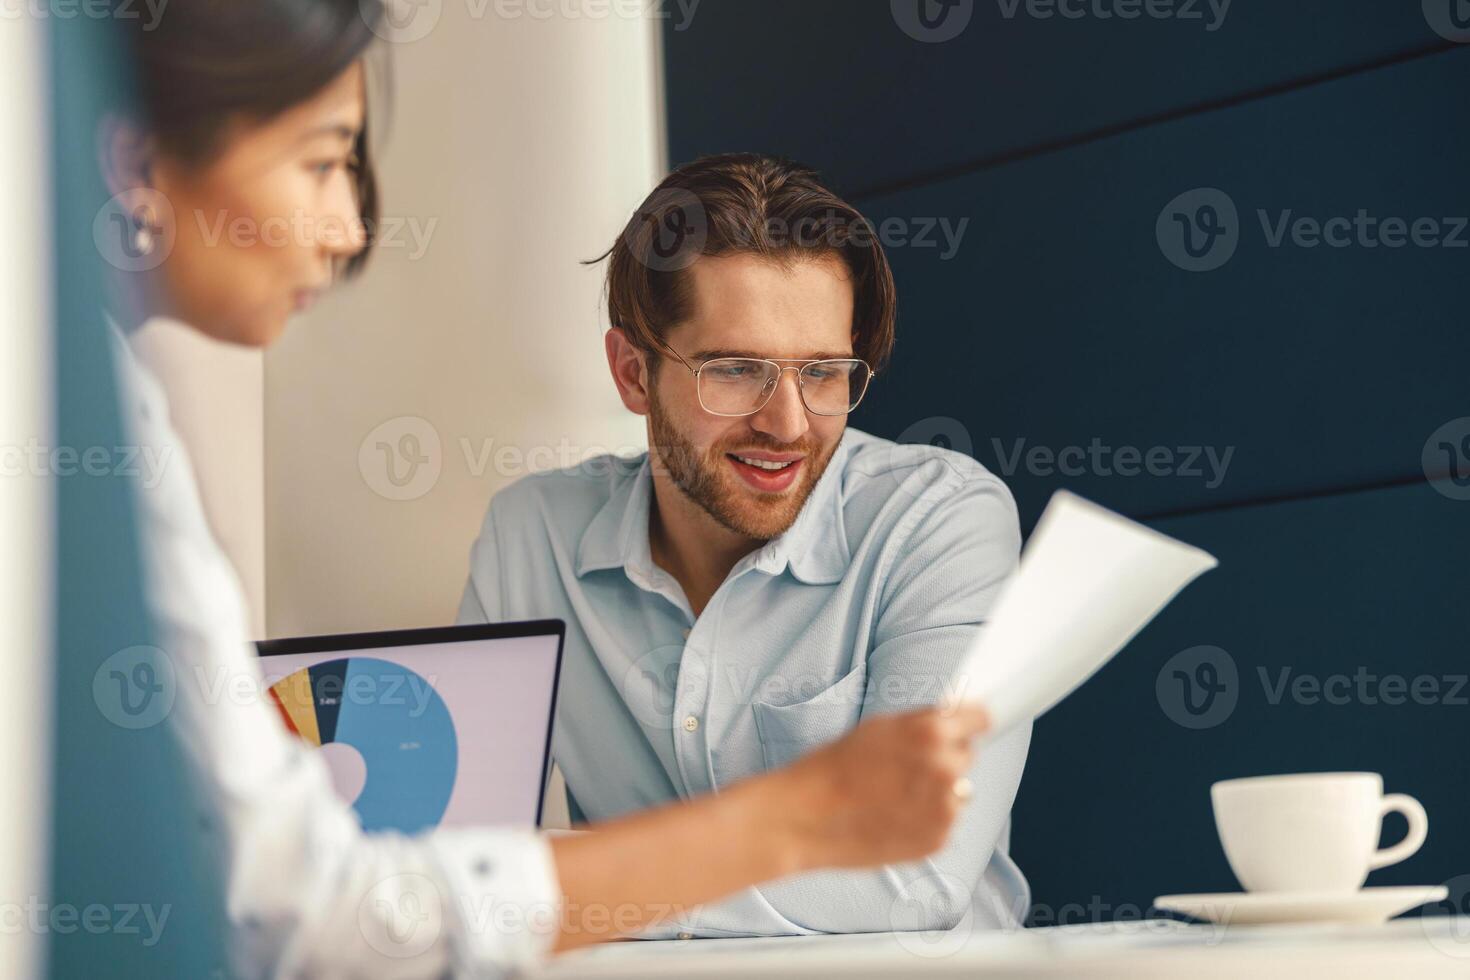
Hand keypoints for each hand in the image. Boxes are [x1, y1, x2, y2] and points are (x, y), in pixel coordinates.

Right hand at [778, 705, 989, 870]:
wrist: (807, 817)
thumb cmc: (834, 768)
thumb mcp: (879, 728)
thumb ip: (923, 724)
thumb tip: (954, 720)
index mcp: (931, 732)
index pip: (981, 719)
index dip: (972, 722)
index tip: (970, 726)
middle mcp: (945, 769)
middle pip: (967, 756)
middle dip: (945, 757)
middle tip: (908, 767)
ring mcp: (944, 808)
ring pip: (959, 792)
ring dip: (938, 792)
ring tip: (895, 796)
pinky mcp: (938, 840)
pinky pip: (945, 822)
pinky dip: (926, 820)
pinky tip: (894, 816)